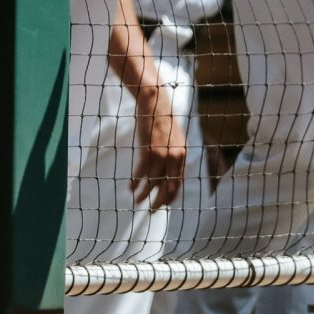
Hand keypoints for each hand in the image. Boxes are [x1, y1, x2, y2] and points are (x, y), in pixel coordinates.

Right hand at [128, 82, 187, 210]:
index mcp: (182, 156)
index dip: (170, 197)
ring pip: (152, 183)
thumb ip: (176, 154)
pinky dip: (135, 182)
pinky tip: (130, 186)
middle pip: (168, 188)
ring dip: (143, 194)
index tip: (163, 205)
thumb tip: (173, 172)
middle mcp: (174, 158)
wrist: (155, 103)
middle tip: (151, 210)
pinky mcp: (148, 152)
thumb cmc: (163, 120)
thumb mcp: (175, 138)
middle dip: (159, 202)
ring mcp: (162, 156)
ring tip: (137, 199)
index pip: (178, 183)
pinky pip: (141, 174)